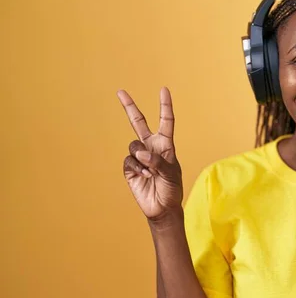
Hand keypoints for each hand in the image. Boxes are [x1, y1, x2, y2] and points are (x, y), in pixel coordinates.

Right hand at [117, 87, 183, 223]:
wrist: (162, 207)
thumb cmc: (172, 188)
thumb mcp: (171, 173)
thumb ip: (157, 161)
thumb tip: (141, 153)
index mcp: (166, 145)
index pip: (166, 121)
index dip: (165, 106)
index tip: (164, 90)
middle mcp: (151, 147)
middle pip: (138, 123)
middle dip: (129, 107)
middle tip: (120, 92)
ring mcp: (139, 157)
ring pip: (133, 145)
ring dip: (142, 158)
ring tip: (151, 171)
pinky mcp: (130, 168)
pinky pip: (129, 160)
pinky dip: (137, 168)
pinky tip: (145, 177)